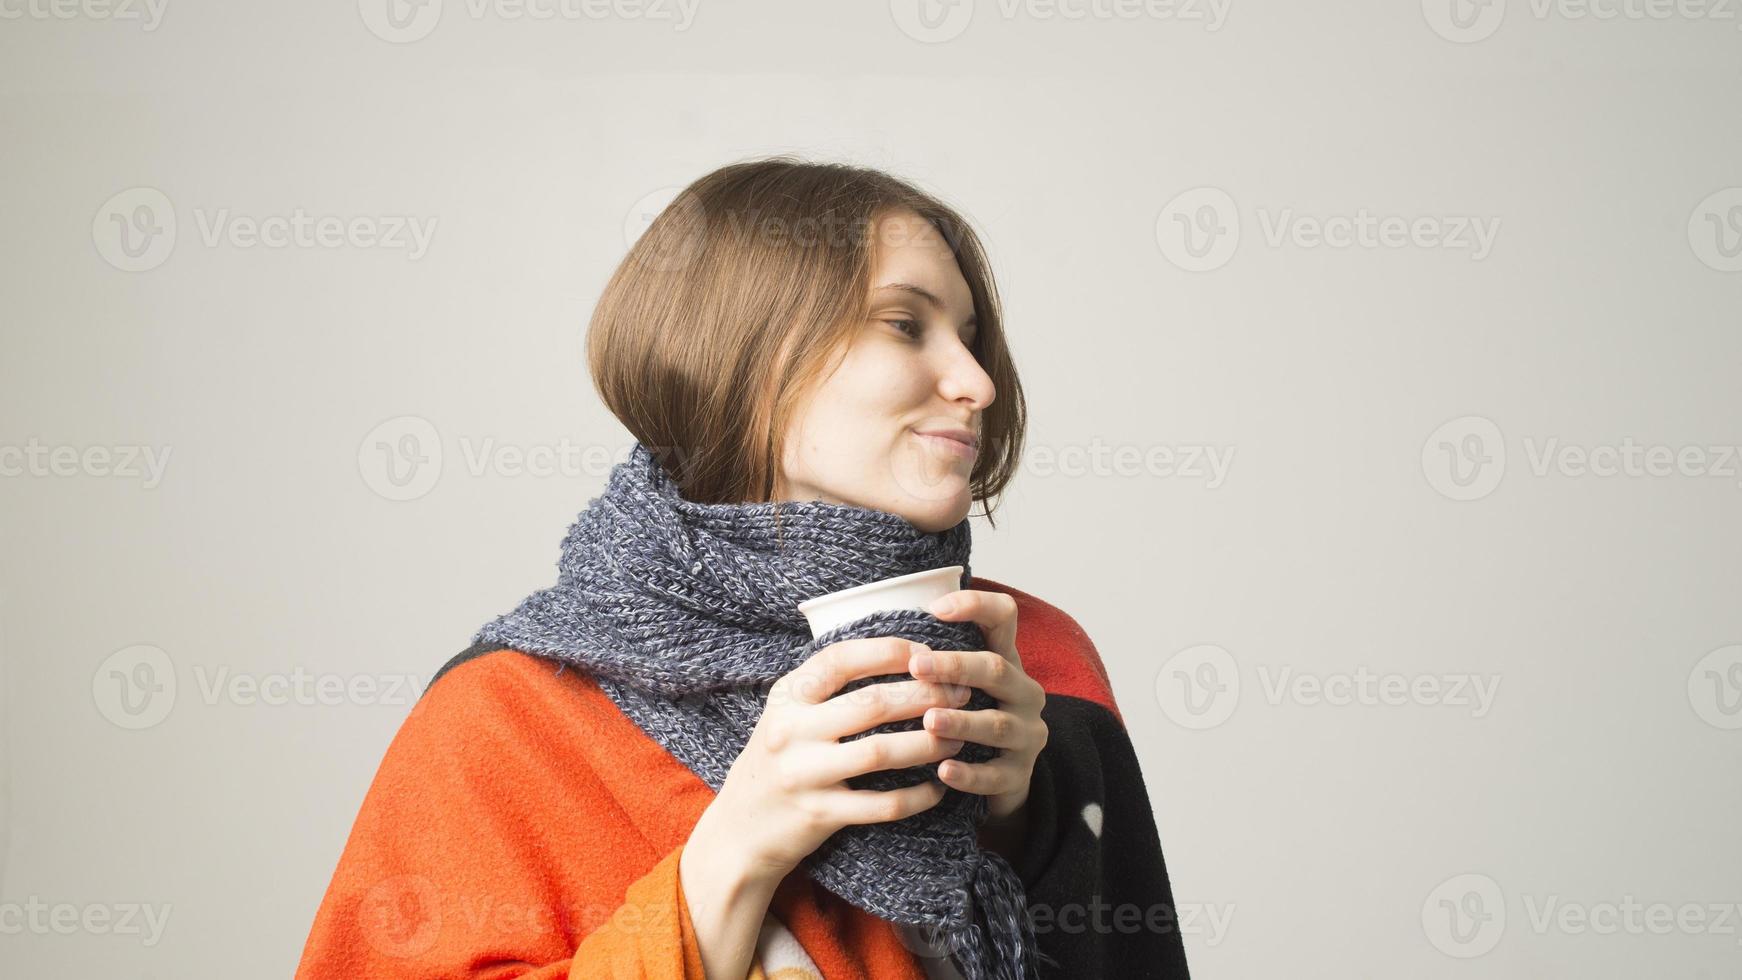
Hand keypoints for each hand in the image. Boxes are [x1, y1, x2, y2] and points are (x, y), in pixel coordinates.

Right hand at [695, 635, 970, 886]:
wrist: (740, 830)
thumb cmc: (778, 761)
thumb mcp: (787, 714)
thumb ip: (826, 686)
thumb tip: (897, 651)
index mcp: (787, 697)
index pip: (841, 659)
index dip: (890, 651)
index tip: (927, 652)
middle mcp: (792, 731)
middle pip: (873, 703)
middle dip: (926, 695)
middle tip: (961, 693)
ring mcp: (804, 775)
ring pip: (882, 752)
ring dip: (928, 743)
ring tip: (957, 737)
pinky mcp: (820, 815)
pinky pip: (881, 805)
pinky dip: (917, 796)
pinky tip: (938, 788)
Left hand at [913, 589, 1048, 823]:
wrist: (997, 779)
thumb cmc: (963, 719)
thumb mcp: (957, 684)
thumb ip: (933, 659)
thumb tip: (876, 635)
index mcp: (1006, 660)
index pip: (1004, 616)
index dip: (976, 605)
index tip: (935, 608)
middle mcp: (1024, 692)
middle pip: (996, 669)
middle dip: (956, 666)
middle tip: (917, 667)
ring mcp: (1027, 734)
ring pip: (997, 724)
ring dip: (961, 722)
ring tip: (929, 721)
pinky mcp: (1020, 774)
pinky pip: (996, 774)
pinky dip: (970, 774)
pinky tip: (943, 770)